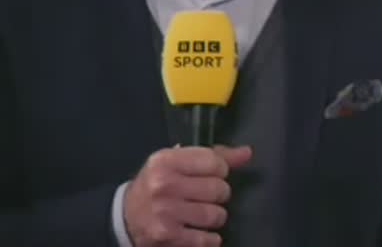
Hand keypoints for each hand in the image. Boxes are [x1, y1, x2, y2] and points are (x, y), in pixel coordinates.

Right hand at [123, 145, 251, 246]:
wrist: (124, 216)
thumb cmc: (158, 184)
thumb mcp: (178, 163)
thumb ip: (214, 156)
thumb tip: (247, 153)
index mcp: (166, 161)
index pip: (215, 162)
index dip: (220, 170)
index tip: (211, 175)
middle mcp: (164, 185)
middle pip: (219, 189)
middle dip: (218, 194)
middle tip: (206, 196)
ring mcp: (165, 212)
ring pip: (216, 215)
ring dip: (214, 217)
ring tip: (201, 214)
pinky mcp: (167, 236)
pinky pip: (207, 240)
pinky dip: (209, 238)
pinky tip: (200, 232)